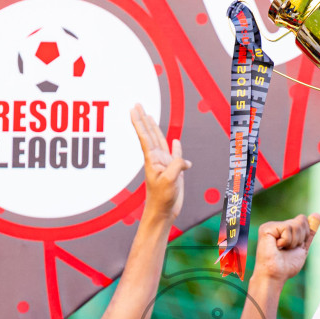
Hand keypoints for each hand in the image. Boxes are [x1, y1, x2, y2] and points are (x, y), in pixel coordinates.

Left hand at [132, 103, 188, 218]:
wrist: (163, 213)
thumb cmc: (161, 199)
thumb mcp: (169, 180)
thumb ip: (176, 165)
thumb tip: (185, 161)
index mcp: (152, 159)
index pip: (145, 136)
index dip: (139, 121)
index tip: (133, 109)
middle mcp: (157, 159)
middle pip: (150, 134)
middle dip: (144, 119)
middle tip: (137, 105)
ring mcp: (165, 164)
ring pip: (160, 141)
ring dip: (155, 128)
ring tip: (149, 116)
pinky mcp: (174, 171)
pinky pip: (175, 155)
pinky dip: (176, 147)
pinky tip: (175, 141)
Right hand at [252, 213, 319, 282]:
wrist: (275, 276)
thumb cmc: (286, 266)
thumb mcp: (302, 247)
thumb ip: (309, 232)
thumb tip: (318, 215)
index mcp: (283, 230)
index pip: (303, 220)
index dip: (304, 235)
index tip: (294, 247)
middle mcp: (276, 226)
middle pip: (301, 220)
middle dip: (300, 238)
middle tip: (287, 249)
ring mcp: (270, 226)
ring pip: (295, 224)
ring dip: (293, 242)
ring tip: (282, 250)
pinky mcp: (267, 228)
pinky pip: (287, 228)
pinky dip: (287, 241)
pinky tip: (277, 248)